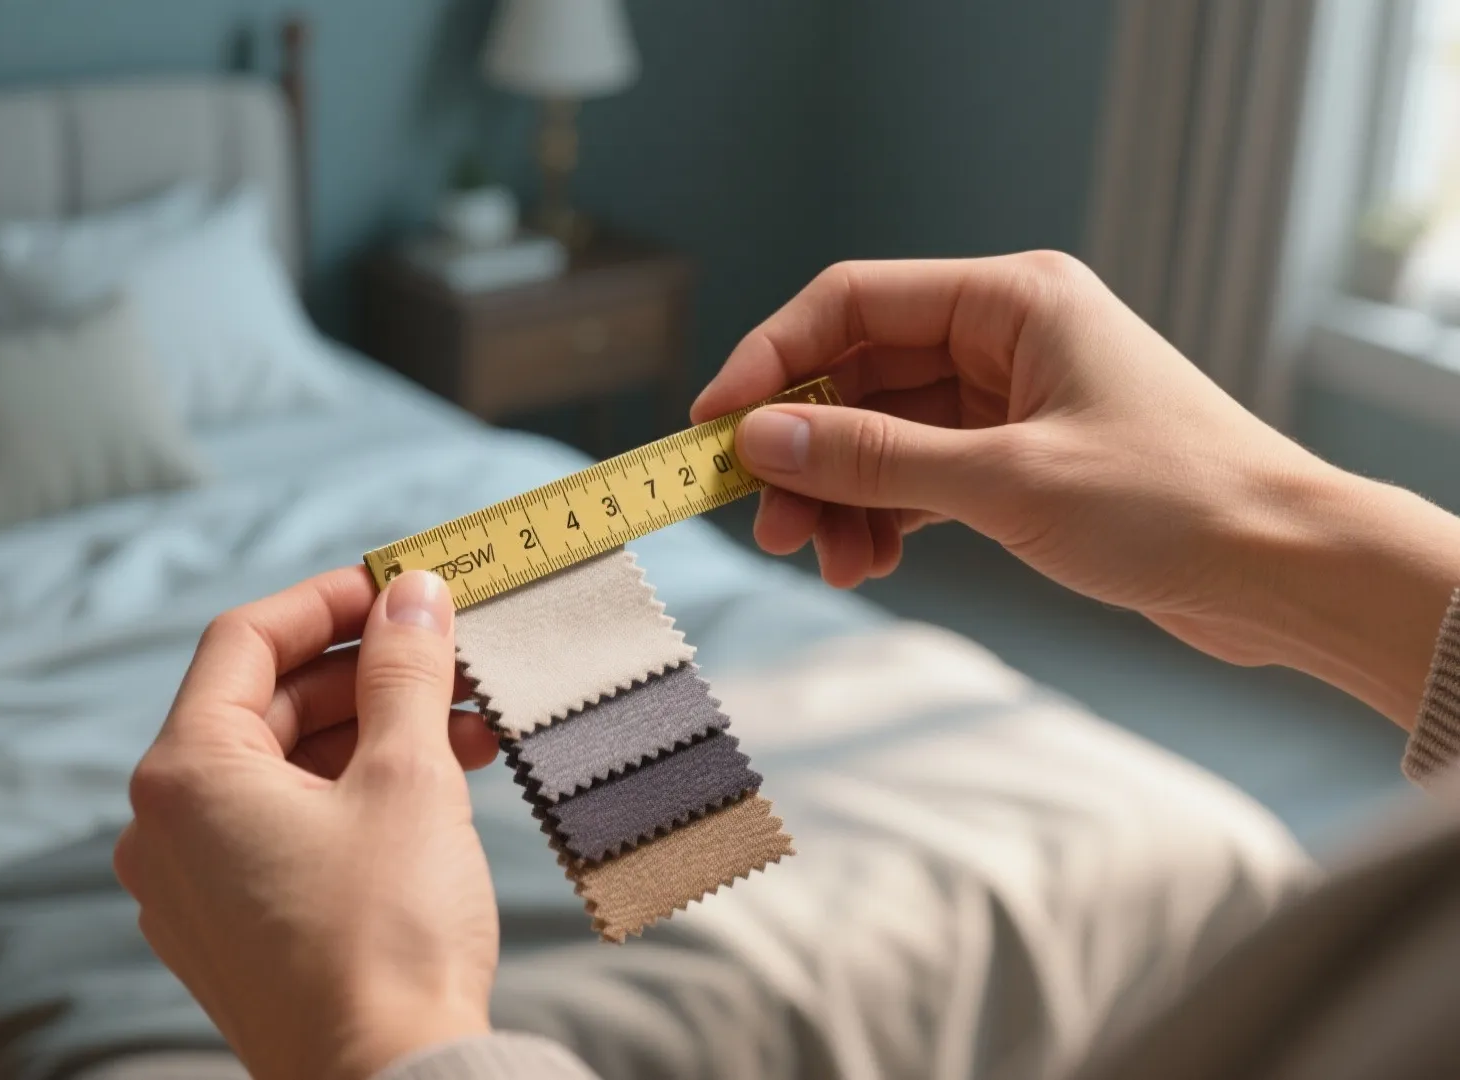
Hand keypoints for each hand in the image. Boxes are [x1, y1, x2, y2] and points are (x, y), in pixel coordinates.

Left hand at [115, 568, 500, 1079]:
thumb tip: (412, 597)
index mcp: (184, 777)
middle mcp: (165, 829)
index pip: (245, 639)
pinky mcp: (231, 933)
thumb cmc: (388, 940)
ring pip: (282, 771)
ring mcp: (192, 888)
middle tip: (453, 656)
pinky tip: (434, 785)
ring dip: (373, 735)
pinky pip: (284, 830)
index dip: (329, 600)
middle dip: (367, 674)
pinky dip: (352, 796)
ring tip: (469, 727)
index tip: (401, 586)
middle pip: (266, 706)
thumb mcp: (407, 778)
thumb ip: (404, 671)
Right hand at [694, 252, 1459, 725]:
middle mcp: (1006, 334)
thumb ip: (873, 457)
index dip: (770, 359)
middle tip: (765, 521)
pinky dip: (884, 516)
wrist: (1287, 573)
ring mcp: (1012, 397)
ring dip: (841, 495)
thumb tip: (758, 440)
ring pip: (883, 432)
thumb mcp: (1005, 480)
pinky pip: (918, 473)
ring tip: (823, 558)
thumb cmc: (1174, 503)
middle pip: (858, 373)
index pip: (852, 301)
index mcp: (1012, 298)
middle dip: (804, 449)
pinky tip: (869, 562)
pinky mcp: (1020, 458)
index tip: (711, 427)